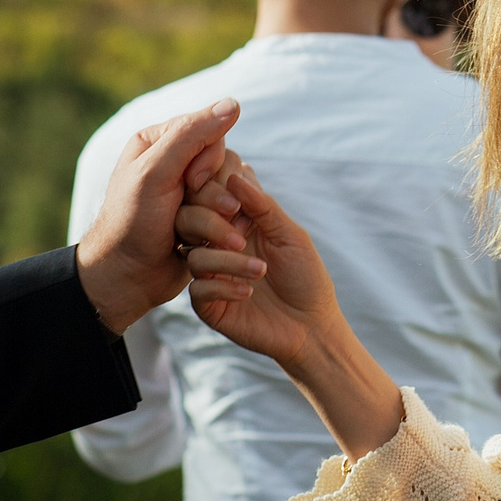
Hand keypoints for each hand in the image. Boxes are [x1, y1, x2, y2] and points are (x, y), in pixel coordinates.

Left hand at [75, 100, 240, 333]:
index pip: (210, 133)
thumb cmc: (133, 223)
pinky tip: (199, 246)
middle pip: (224, 165)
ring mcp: (188, 193)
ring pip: (229, 194)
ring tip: (192, 238)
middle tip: (185, 216)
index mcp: (158, 142)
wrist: (126, 277)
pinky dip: (218, 233)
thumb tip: (234, 103)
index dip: (207, 162)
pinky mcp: (202, 219)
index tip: (187, 186)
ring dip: (215, 220)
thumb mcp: (156, 173)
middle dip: (212, 196)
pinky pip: (229, 217)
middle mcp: (173, 163)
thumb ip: (192, 135)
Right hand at [180, 164, 405, 455]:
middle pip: (188, 219)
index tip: (237, 203)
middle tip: (244, 234)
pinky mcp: (208, 305)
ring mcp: (210, 275)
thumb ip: (262, 205)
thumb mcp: (290, 234)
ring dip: (228, 261)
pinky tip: (249, 291)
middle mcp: (216, 244)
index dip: (214, 191)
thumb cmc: (305, 276)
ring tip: (261, 271)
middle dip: (213, 223)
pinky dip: (224, 287)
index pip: (208, 194)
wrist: (311, 327)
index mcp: (235, 221)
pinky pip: (198, 289)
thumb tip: (234, 173)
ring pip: (195, 256)